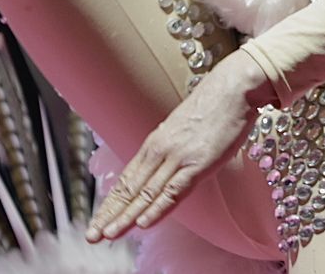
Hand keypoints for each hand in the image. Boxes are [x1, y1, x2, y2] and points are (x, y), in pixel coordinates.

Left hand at [85, 50, 271, 243]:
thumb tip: (165, 167)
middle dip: (109, 214)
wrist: (232, 88)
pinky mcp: (198, 163)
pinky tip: (143, 223)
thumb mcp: (183, 129)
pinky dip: (157, 208)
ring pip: (145, 193)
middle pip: (130, 189)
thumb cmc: (213, 106)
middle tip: (92, 236)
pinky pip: (174, 190)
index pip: (127, 180)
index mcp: (155, 143)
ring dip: (125, 217)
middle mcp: (160, 151)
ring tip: (106, 235)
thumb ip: (172, 150)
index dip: (111, 203)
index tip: (98, 221)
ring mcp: (178, 157)